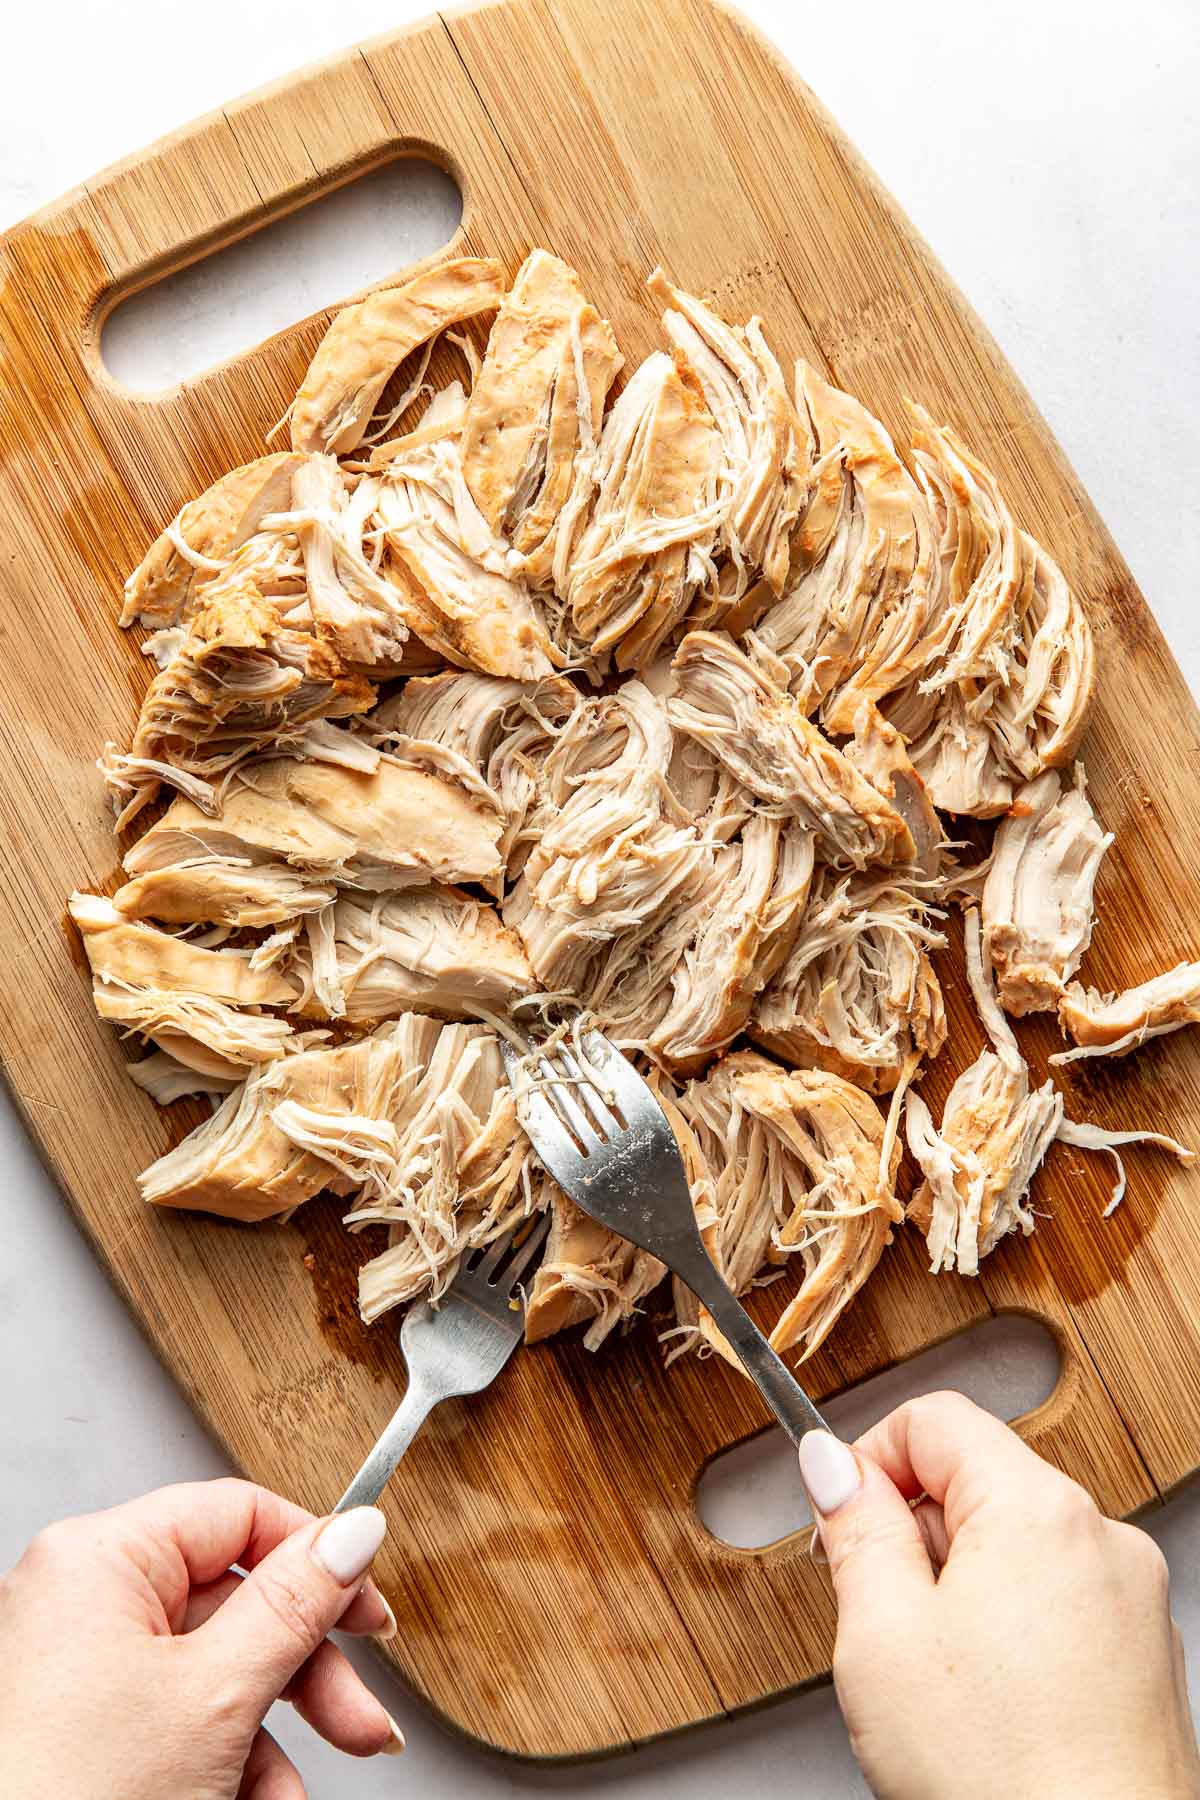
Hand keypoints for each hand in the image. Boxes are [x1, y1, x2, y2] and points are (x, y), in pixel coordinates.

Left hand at [0, 1479, 404, 1797]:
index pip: (240, 1514)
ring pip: (216, 1676)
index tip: (370, 1614)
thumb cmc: (69, 1798)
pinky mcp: (83, 1732)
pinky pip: (178, 1723)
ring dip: (269, 1742)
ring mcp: (79, 1670)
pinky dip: (223, 1766)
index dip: (318, 1560)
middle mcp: (83, 1602)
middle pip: (237, 1606)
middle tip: (362, 1724)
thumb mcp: (215, 1695)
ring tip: (282, 1798)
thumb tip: (353, 1533)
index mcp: (100, 1560)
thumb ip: (294, 1605)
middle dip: (307, 1678)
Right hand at [799, 1393, 1199, 1799]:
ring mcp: (1131, 1599)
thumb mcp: (880, 1636)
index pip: (935, 1418)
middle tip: (885, 1625)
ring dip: (959, 1592)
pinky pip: (1055, 1604)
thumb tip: (831, 1463)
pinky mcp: (1143, 1658)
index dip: (869, 1460)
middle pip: (975, 1483)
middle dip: (914, 1538)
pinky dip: (1009, 1635)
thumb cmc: (1001, 1779)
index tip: (837, 1519)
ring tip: (941, 1684)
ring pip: (1013, 1549)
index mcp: (1039, 1509)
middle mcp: (1101, 1538)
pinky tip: (989, 1710)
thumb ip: (854, 1528)